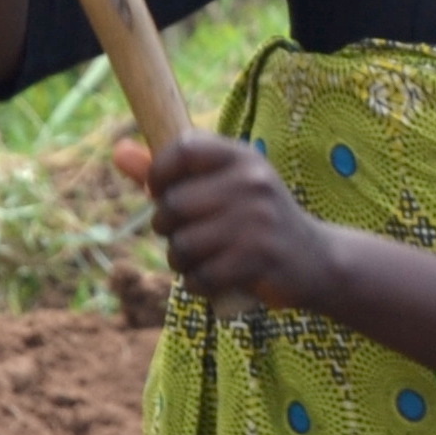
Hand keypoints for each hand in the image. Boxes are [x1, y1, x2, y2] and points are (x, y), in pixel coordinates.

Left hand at [113, 134, 344, 309]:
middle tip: (186, 236)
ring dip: (181, 261)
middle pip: (173, 204)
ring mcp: (258, 221)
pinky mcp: (259, 259)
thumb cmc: (257, 222)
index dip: (160, 173)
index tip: (161, 192)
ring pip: (183, 245)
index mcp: (243, 158)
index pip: (183, 149)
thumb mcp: (222, 189)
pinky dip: (198, 284)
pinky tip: (214, 280)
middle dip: (167, 228)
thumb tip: (118, 151)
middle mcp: (253, 183)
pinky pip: (200, 276)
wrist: (318, 261)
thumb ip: (170, 174)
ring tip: (201, 260)